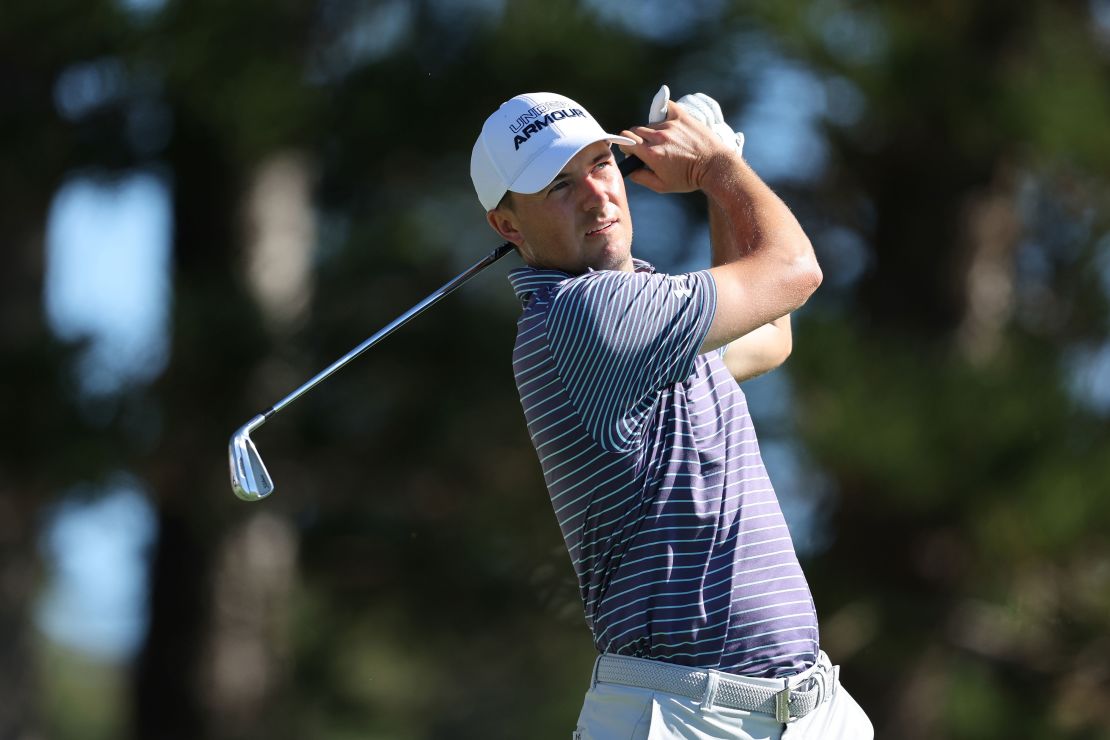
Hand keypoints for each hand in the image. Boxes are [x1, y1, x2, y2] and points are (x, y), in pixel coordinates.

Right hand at [619, 91, 736, 192]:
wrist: (714, 166)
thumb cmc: (689, 178)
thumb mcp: (662, 186)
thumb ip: (640, 177)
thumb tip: (629, 168)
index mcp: (651, 154)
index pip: (626, 140)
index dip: (627, 146)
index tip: (633, 151)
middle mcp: (659, 137)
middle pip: (636, 130)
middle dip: (639, 140)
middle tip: (650, 148)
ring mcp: (670, 124)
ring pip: (651, 123)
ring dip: (654, 131)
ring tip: (669, 141)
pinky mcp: (682, 116)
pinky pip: (666, 107)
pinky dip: (664, 113)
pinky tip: (669, 122)